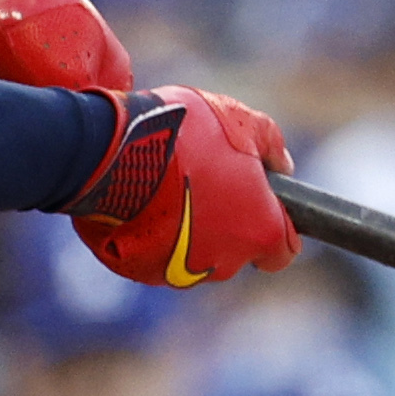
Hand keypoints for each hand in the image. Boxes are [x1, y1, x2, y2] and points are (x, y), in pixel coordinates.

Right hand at [64, 86, 299, 288]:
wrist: (111, 154)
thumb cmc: (183, 136)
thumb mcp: (239, 121)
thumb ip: (270, 144)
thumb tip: (282, 164)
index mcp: (260, 231)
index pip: (283, 250)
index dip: (274, 226)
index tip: (257, 204)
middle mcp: (226, 262)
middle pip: (235, 251)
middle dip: (225, 224)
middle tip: (203, 182)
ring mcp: (182, 274)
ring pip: (194, 257)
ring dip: (188, 231)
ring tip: (167, 188)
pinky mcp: (141, 272)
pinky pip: (155, 256)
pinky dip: (152, 236)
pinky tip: (141, 201)